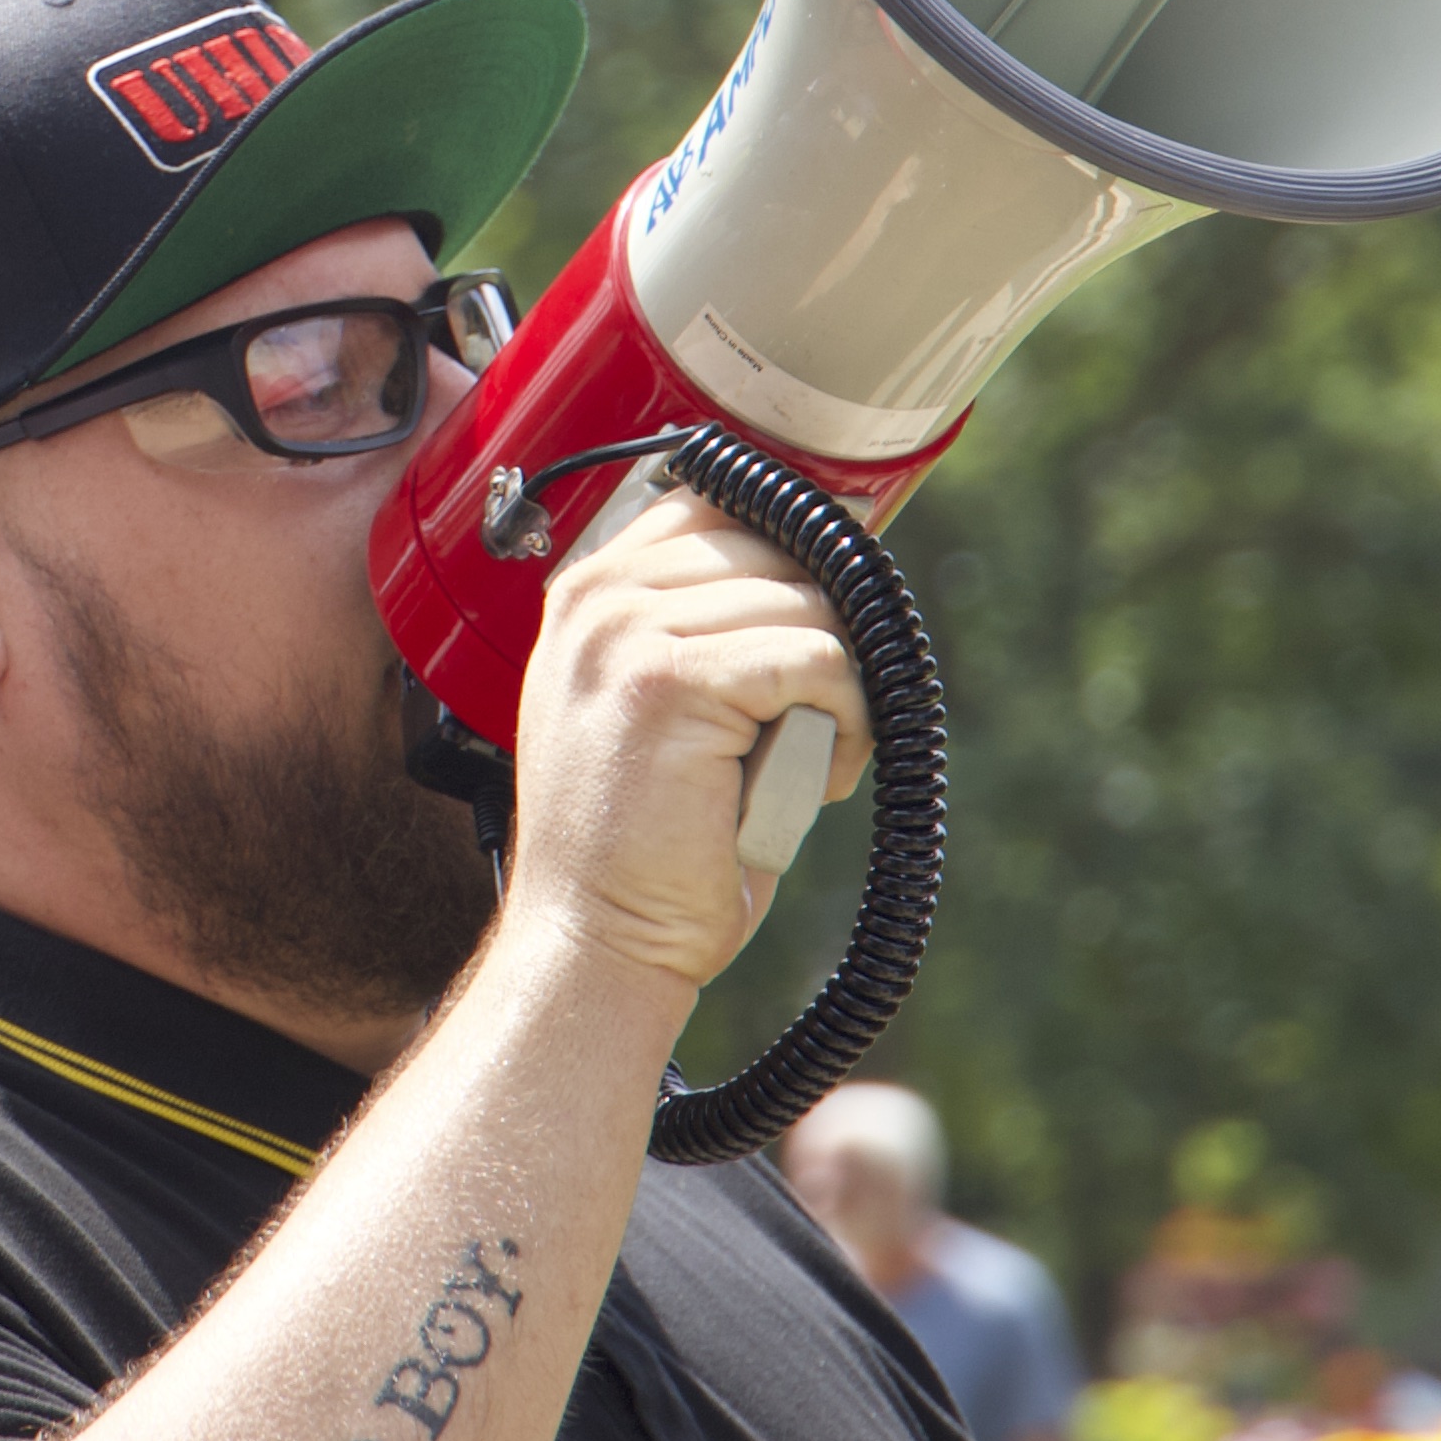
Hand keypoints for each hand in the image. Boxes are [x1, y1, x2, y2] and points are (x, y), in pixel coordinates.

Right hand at [488, 486, 870, 997]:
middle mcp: (599, 595)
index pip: (723, 501)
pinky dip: (850, 724)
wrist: (597, 938)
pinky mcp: (669, 682)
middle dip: (826, 632)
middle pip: (779, 547)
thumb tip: (830, 555)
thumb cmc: (649, 842)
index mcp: (591, 589)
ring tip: (809, 761)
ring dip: (844, 690)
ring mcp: (625, 631)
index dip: (796, 556)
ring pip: (809, 604)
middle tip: (814, 722)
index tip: (827, 622)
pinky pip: (818, 662)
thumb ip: (707, 624)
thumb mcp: (662, 702)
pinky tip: (822, 776)